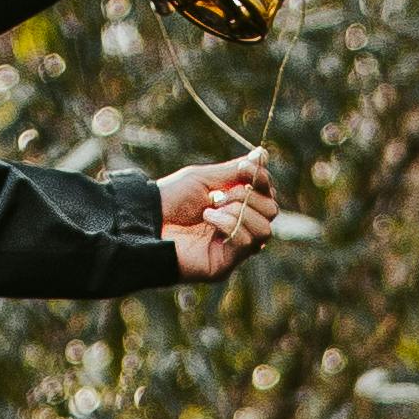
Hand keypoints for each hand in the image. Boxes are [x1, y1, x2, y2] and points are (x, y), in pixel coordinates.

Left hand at [158, 156, 278, 281]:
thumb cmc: (170, 199)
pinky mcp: (226, 263)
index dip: (261, 179)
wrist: (147, 221)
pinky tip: (208, 220)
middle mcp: (240, 227)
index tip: (244, 168)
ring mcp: (234, 247)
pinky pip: (247, 242)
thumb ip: (235, 171)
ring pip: (265, 229)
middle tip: (219, 195)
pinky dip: (229, 224)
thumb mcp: (204, 178)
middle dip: (248, 197)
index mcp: (237, 206)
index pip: (268, 194)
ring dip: (239, 212)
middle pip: (272, 211)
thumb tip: (262, 155)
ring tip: (211, 209)